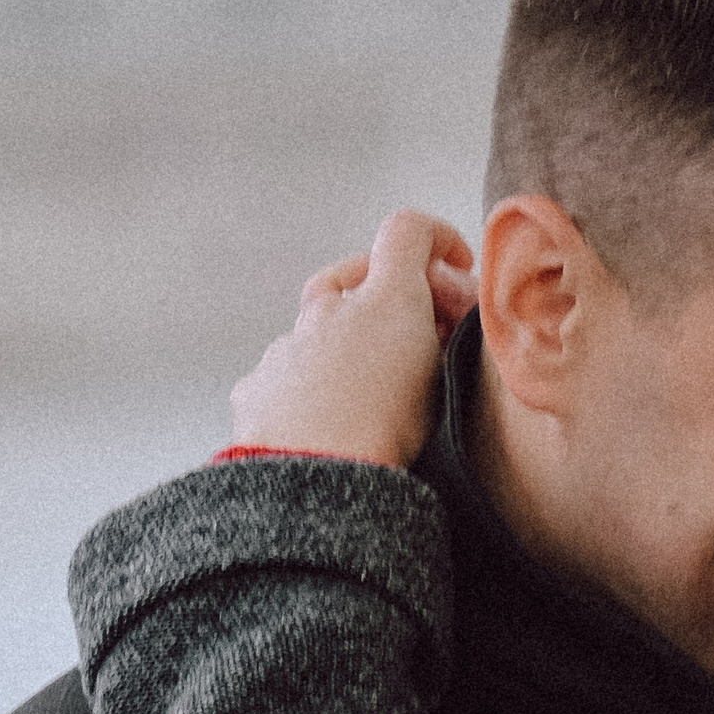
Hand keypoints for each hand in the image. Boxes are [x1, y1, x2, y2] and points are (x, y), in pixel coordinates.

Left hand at [226, 211, 475, 469]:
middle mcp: (329, 310)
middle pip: (361, 277)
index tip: (455, 264)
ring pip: (320, 327)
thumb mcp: (444, 377)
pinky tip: (327, 417)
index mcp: (383, 300)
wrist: (314, 482)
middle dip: (394, 299)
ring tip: (374, 390)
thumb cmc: (385, 434)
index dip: (438, 239)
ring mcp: (286, 345)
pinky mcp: (258, 384)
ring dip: (347, 343)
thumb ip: (446, 337)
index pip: (409, 231)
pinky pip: (287, 370)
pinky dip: (310, 383)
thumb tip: (442, 324)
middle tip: (424, 336)